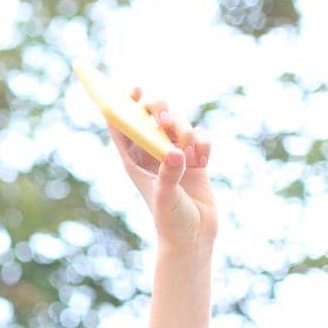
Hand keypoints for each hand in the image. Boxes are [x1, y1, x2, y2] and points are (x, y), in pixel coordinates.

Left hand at [111, 89, 216, 253]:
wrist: (194, 237)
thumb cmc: (171, 220)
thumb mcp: (166, 197)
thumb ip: (169, 173)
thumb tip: (176, 152)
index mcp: (134, 163)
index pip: (124, 129)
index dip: (125, 106)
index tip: (133, 90)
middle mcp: (153, 157)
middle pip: (152, 120)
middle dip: (158, 112)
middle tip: (163, 116)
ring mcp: (175, 157)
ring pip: (178, 126)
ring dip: (183, 128)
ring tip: (186, 147)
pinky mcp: (196, 161)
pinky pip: (200, 139)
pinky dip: (202, 142)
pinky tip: (203, 158)